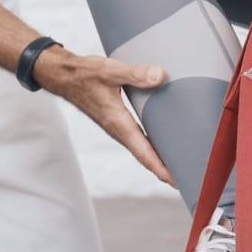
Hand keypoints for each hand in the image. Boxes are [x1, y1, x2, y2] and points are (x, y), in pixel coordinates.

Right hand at [34, 46, 175, 186]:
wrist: (62, 76)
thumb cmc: (84, 74)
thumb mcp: (110, 70)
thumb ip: (135, 73)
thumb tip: (159, 76)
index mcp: (118, 123)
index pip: (143, 152)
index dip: (161, 168)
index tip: (176, 181)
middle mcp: (119, 131)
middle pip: (146, 158)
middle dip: (166, 171)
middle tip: (189, 180)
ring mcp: (118, 129)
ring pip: (142, 151)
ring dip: (160, 161)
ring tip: (181, 167)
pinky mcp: (118, 124)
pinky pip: (139, 141)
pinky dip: (153, 149)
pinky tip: (165, 147)